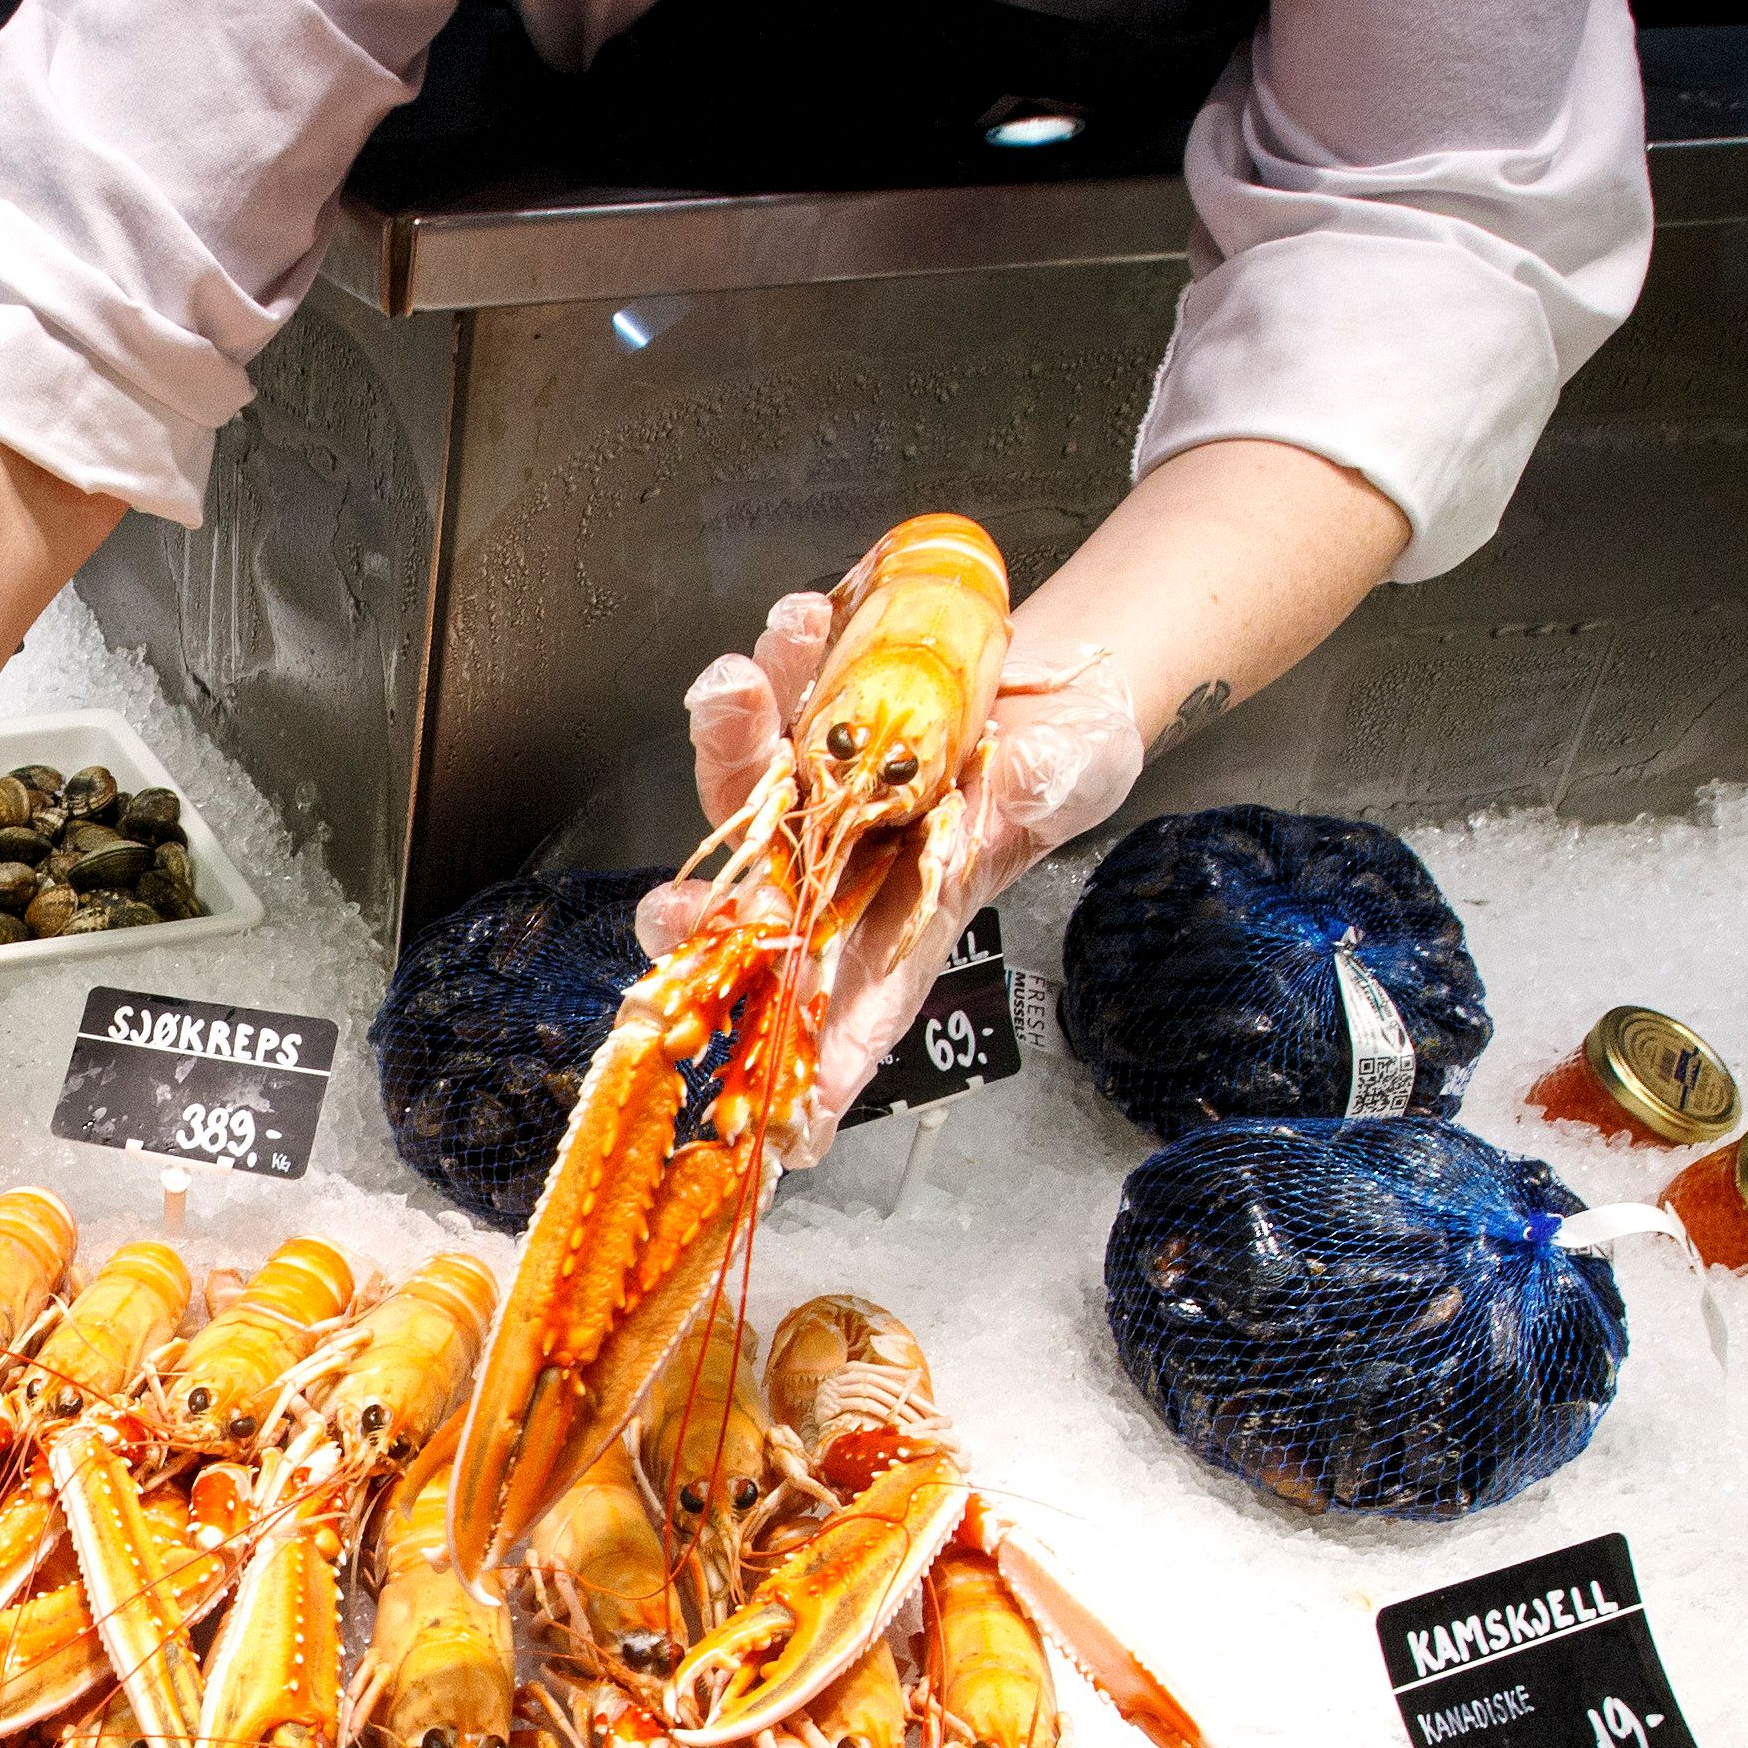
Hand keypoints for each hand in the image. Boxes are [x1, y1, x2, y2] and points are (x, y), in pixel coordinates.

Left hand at [637, 608, 1147, 1157]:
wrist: (1046, 669)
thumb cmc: (1062, 756)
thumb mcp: (1071, 778)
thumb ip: (1038, 797)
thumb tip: (1007, 794)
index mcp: (900, 922)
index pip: (848, 1011)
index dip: (811, 1068)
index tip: (776, 1126)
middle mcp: (833, 870)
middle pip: (747, 918)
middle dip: (702, 926)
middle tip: (676, 914)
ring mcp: (804, 799)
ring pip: (737, 795)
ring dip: (729, 744)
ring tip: (739, 684)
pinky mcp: (791, 724)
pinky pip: (761, 702)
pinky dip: (771, 662)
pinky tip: (800, 620)